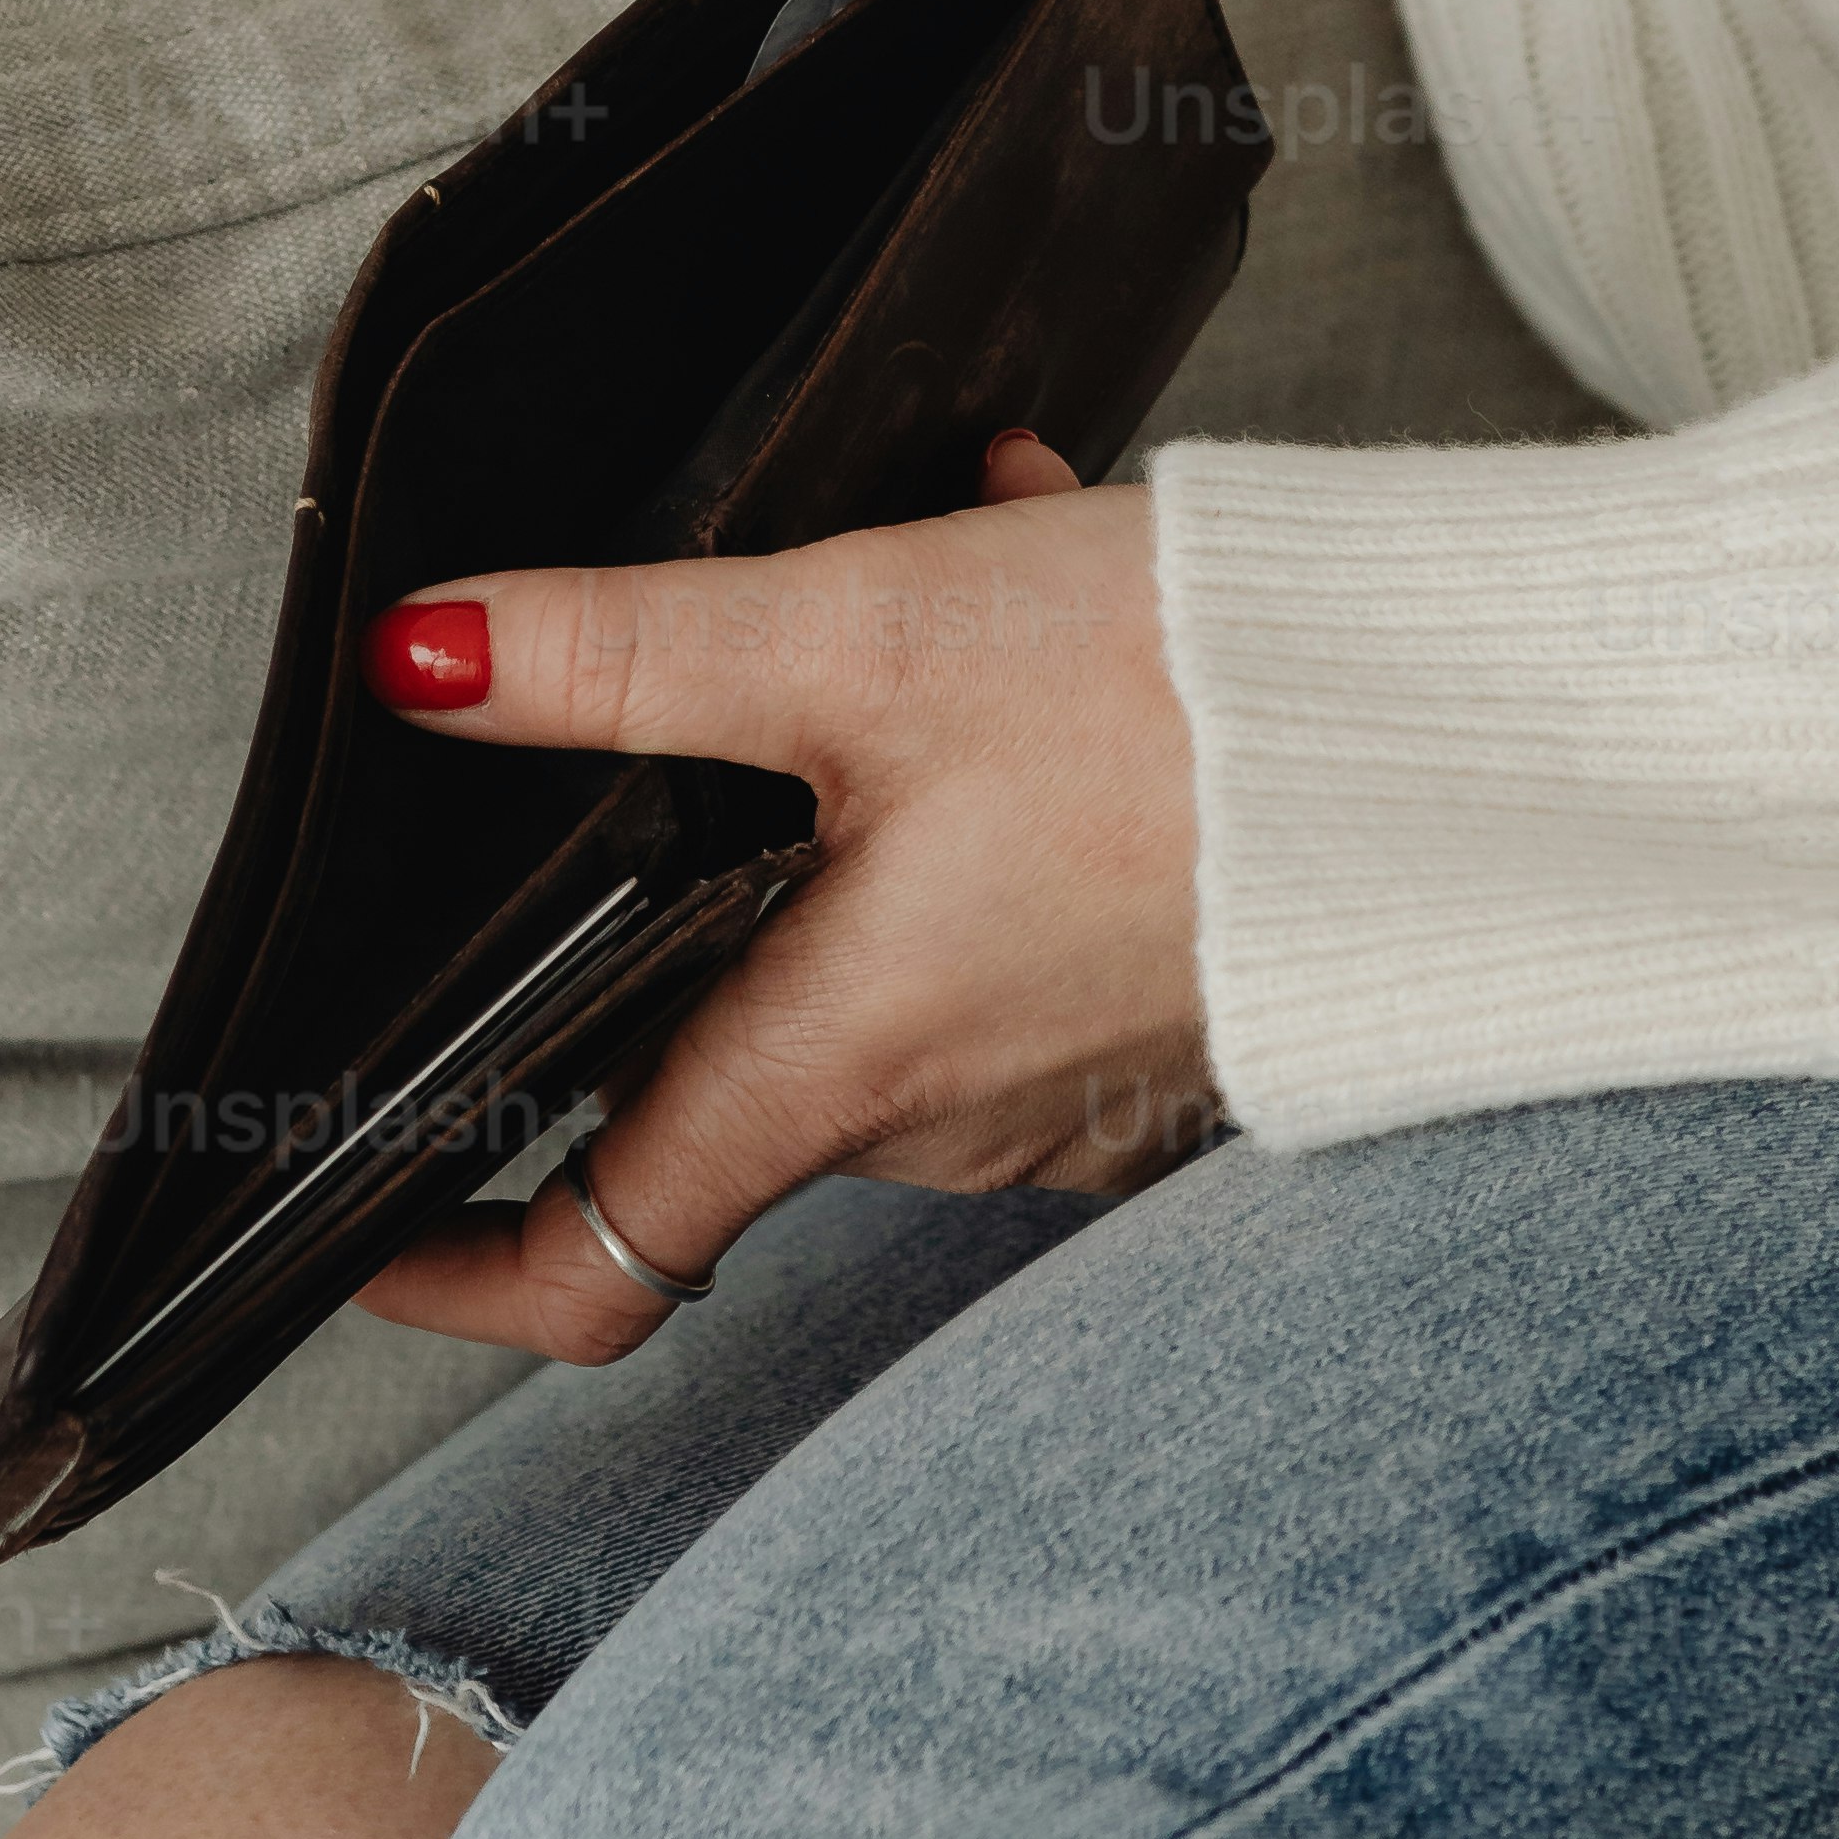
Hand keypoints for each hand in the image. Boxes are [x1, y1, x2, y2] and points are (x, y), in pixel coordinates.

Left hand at [344, 431, 1219, 1360]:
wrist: (1482, 735)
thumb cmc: (1182, 707)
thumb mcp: (862, 632)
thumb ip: (629, 655)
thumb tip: (428, 657)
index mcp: (835, 1068)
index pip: (591, 1262)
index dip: (448, 1261)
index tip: (355, 1211)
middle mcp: (938, 1121)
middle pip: (723, 1041)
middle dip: (700, 860)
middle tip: (721, 675)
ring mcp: (1054, 1086)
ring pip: (871, 947)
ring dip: (860, 782)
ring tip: (933, 576)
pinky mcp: (1149, 1023)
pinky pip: (1000, 920)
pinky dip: (982, 786)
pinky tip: (1040, 607)